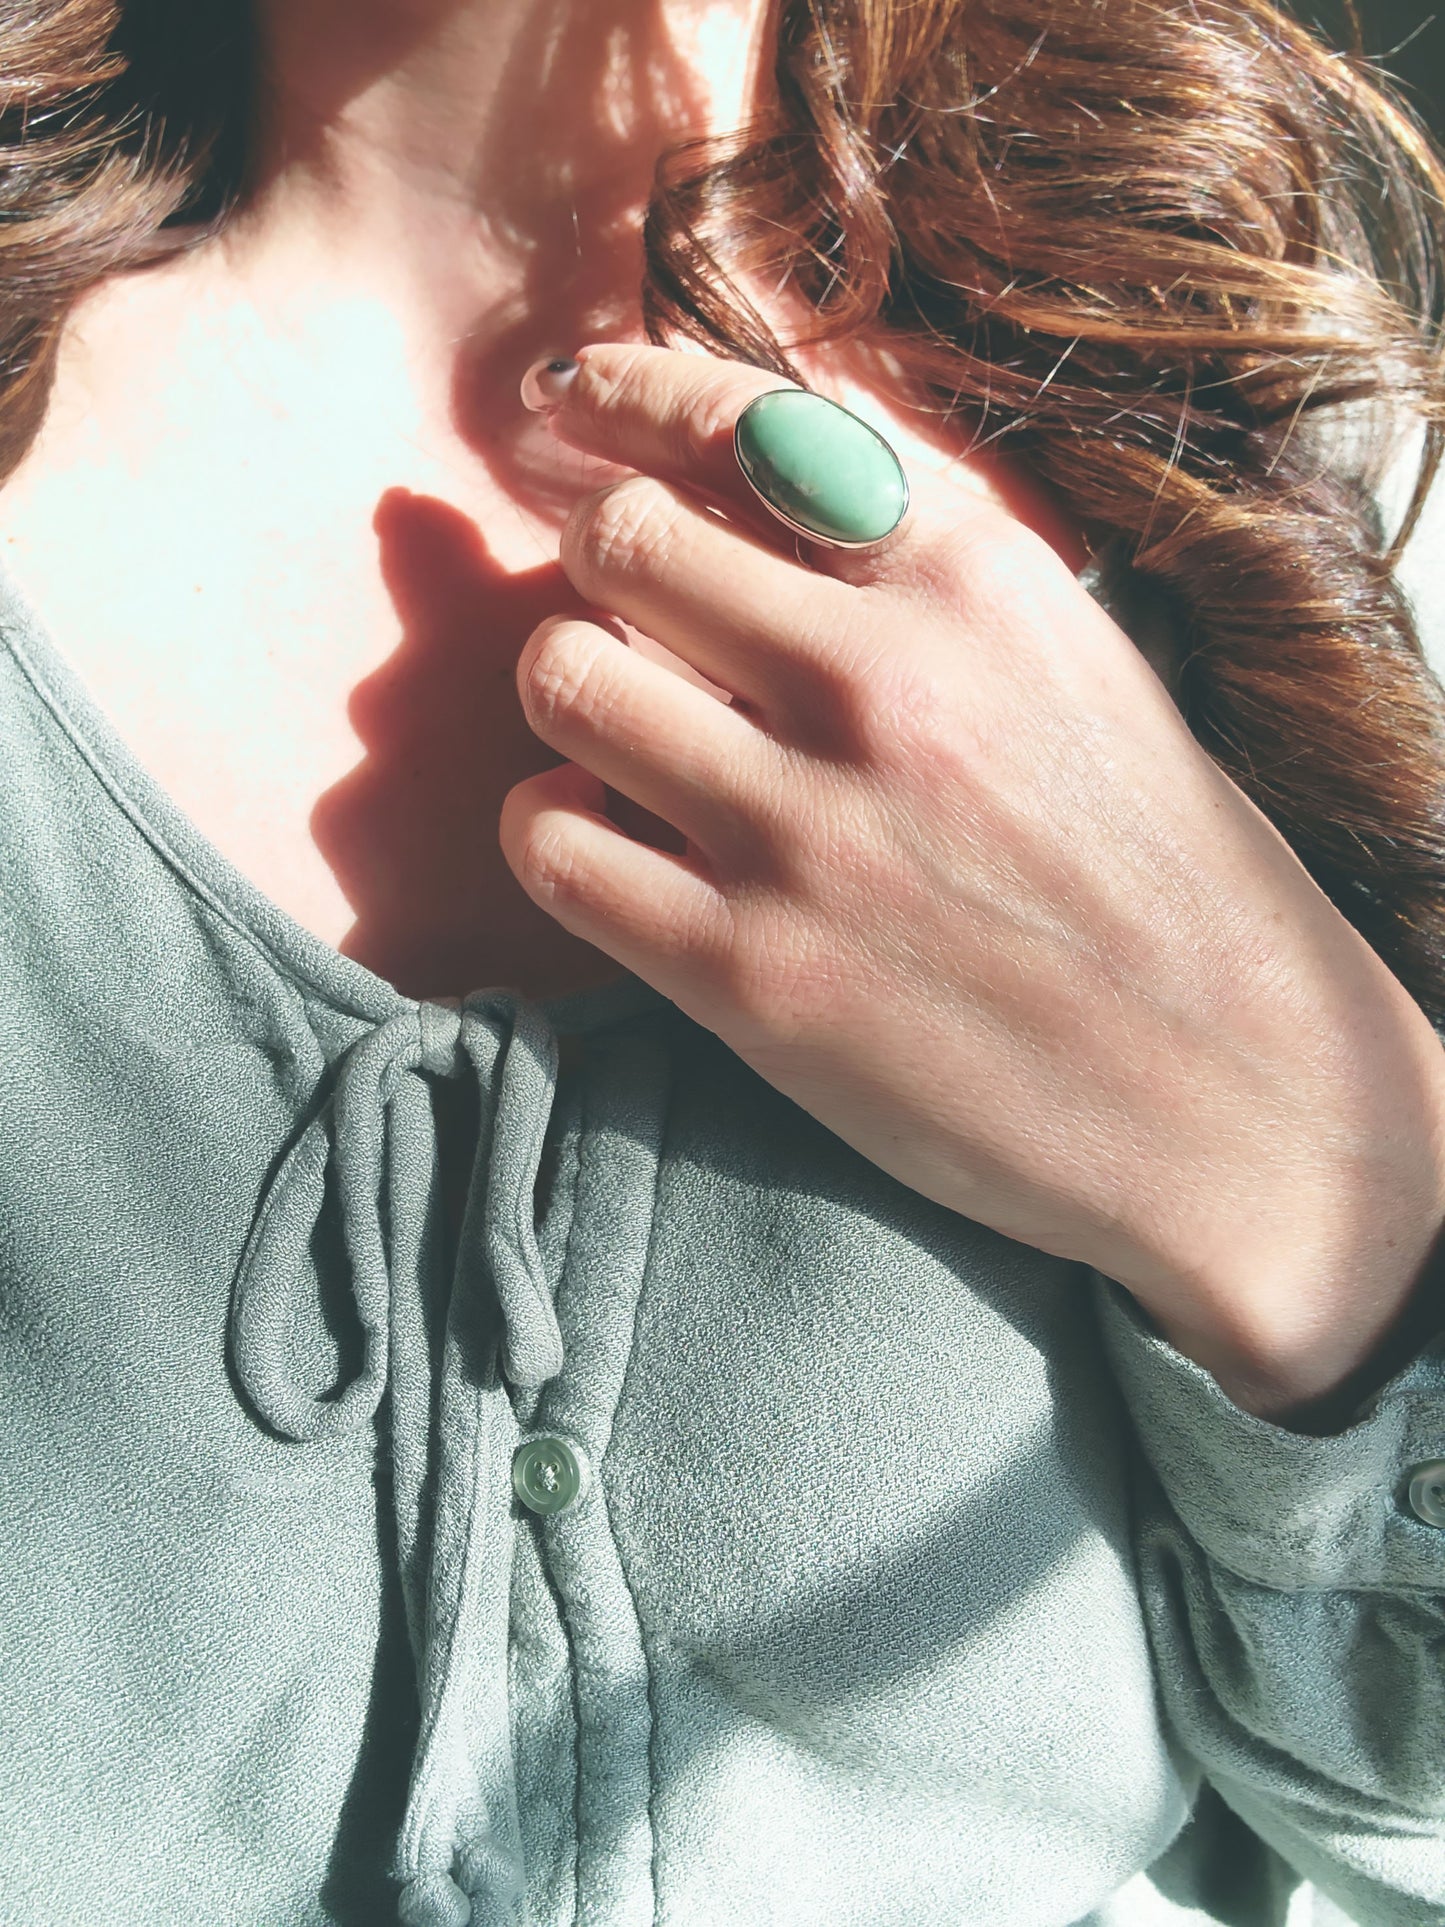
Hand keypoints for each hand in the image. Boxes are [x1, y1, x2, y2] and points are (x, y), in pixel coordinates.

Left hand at [500, 340, 1444, 1415]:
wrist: (1239, 1101)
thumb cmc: (1165, 883)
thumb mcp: (1077, 671)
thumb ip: (924, 580)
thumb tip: (752, 503)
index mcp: (979, 582)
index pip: (748, 419)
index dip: (629, 393)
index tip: (571, 404)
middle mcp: (883, 683)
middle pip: (619, 539)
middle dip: (598, 564)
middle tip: (626, 615)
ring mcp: (807, 832)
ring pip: (562, 677)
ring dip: (569, 693)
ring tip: (622, 737)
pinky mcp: (749, 975)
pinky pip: (548, 844)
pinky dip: (552, 830)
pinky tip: (612, 844)